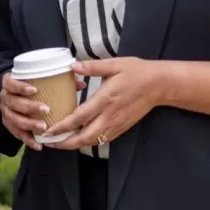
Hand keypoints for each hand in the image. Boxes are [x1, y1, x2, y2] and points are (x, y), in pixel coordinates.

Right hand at [0, 70, 55, 150]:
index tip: (34, 89)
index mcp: (9, 84)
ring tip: (43, 127)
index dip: (20, 86)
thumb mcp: (39, 80)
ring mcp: (6, 113)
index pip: (9, 83)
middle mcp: (5, 98)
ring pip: (14, 119)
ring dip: (29, 124)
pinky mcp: (9, 126)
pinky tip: (38, 144)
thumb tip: (81, 84)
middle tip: (45, 109)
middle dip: (29, 107)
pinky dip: (28, 140)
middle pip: (14, 102)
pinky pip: (17, 134)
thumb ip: (59, 80)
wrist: (13, 97)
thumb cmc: (30, 87)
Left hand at [45, 57, 164, 149]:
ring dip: (76, 144)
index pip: (80, 117)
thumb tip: (72, 66)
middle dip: (66, 143)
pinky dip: (90, 142)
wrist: (160, 85)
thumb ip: (92, 67)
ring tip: (60, 143)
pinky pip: (104, 139)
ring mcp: (117, 123)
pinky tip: (80, 139)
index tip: (48, 131)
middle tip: (49, 142)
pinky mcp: (122, 127)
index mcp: (105, 99)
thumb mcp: (114, 64)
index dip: (63, 126)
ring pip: (94, 141)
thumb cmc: (137, 72)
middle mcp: (110, 115)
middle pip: (85, 136)